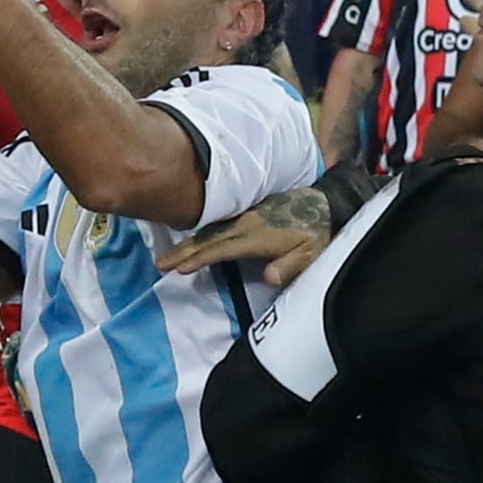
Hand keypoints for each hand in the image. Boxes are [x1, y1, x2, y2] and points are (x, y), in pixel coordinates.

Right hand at [158, 186, 332, 283]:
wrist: (321, 203)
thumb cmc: (316, 234)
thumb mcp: (312, 254)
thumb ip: (290, 266)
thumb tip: (269, 278)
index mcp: (258, 236)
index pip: (224, 248)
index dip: (202, 258)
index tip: (181, 268)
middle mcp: (246, 224)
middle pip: (209, 239)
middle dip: (183, 251)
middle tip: (160, 263)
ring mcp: (244, 218)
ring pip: (209, 232)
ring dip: (187, 244)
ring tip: (166, 256)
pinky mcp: (245, 215)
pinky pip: (216, 227)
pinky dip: (199, 236)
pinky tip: (189, 243)